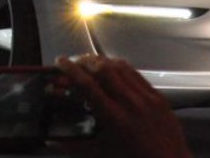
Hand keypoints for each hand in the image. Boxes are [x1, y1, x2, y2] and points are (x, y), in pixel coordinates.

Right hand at [56, 54, 192, 157]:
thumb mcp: (101, 154)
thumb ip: (74, 147)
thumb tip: (51, 143)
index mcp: (113, 117)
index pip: (88, 85)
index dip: (70, 70)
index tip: (60, 61)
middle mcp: (129, 102)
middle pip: (103, 69)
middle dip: (84, 61)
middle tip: (74, 62)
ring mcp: (146, 97)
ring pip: (120, 67)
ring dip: (102, 61)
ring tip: (91, 64)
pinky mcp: (158, 96)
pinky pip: (136, 74)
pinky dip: (121, 68)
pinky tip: (114, 71)